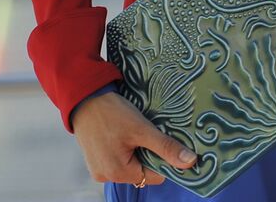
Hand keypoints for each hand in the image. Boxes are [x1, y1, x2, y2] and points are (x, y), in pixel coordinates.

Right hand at [72, 92, 196, 186]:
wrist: (85, 99)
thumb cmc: (112, 114)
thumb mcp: (143, 129)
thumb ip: (166, 147)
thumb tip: (190, 162)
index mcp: (118, 173)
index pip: (155, 176)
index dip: (165, 160)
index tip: (169, 142)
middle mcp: (107, 177)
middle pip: (142, 171)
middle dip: (151, 154)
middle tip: (150, 133)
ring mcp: (100, 169)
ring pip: (131, 165)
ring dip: (139, 151)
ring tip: (135, 132)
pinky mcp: (96, 160)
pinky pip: (119, 160)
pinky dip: (127, 149)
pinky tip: (125, 134)